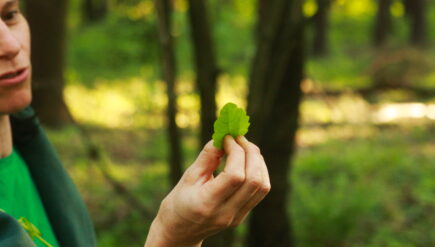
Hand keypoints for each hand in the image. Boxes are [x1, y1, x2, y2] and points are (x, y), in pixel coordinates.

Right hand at [144, 136, 270, 246]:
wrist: (179, 232)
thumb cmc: (178, 202)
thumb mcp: (188, 177)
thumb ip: (207, 157)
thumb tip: (224, 138)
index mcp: (207, 203)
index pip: (235, 176)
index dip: (236, 152)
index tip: (227, 138)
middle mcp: (226, 213)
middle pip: (254, 180)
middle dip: (251, 153)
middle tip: (239, 139)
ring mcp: (236, 217)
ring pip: (262, 186)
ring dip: (258, 162)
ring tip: (244, 148)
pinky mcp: (242, 216)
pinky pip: (259, 191)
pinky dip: (258, 171)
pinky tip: (247, 161)